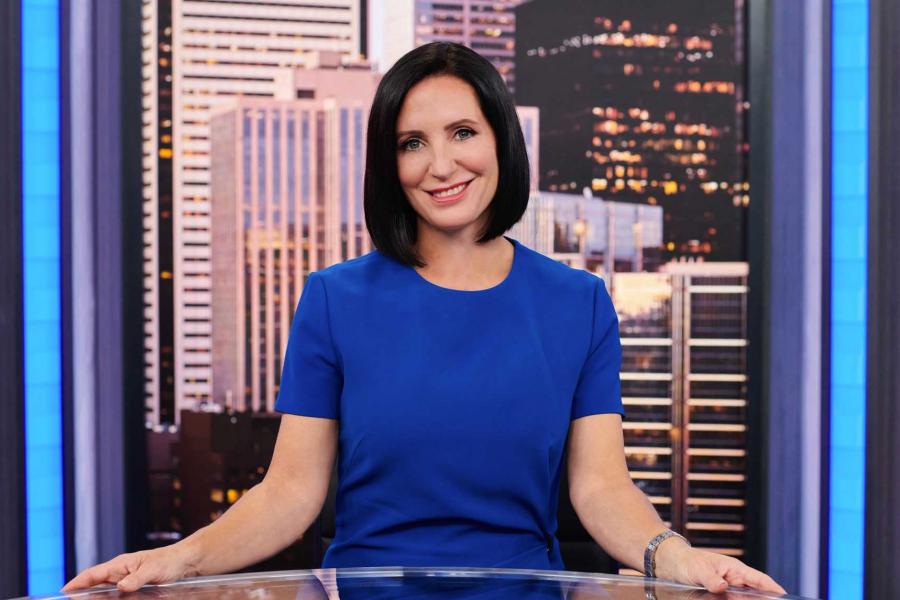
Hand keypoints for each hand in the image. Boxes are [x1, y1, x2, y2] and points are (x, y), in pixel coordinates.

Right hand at [61, 544, 197, 592]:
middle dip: (80, 592)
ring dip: (92, 597)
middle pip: (94, 583)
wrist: (184, 561)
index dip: (77, 583)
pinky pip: (114, 593)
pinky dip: (106, 598)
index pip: (93, 573)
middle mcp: (120, 571)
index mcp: (121, 564)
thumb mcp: (153, 570)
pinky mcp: (133, 585)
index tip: (63, 592)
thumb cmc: (169, 561)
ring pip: (103, 589)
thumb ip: (137, 578)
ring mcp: (126, 578)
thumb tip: (120, 586)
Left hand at [654, 539, 785, 594]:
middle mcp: (734, 578)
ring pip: (746, 597)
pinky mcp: (721, 593)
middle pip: (756, 591)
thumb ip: (710, 578)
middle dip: (766, 599)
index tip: (785, 596)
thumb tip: (722, 586)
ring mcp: (729, 586)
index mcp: (735, 569)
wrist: (672, 564)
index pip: (760, 579)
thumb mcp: (698, 570)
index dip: (774, 588)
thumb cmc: (687, 562)